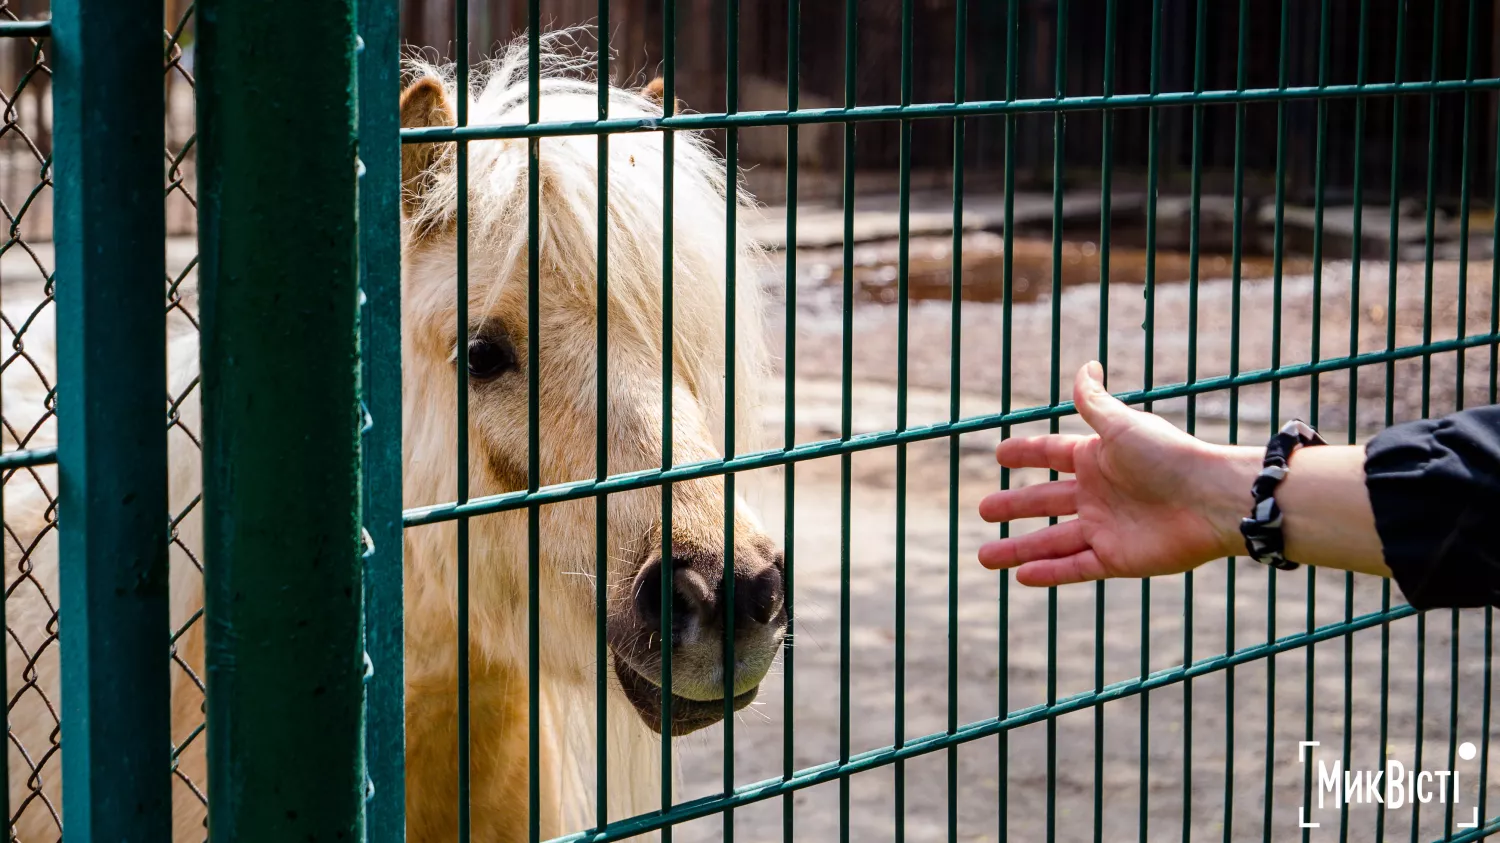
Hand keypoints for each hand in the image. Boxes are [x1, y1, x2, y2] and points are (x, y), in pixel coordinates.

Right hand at [977, 362, 1257, 586]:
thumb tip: (1086, 367)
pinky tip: (1021, 576)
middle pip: (1044, 500)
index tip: (1000, 455)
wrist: (1212, 500)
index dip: (1025, 453)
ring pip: (1051, 541)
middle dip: (1013, 505)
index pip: (1051, 454)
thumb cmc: (1170, 456)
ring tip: (984, 557)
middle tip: (983, 509)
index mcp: (1097, 458)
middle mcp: (1098, 493)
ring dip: (1018, 549)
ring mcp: (1105, 528)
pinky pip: (1074, 566)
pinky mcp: (1116, 559)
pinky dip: (1048, 572)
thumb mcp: (1122, 425)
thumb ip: (1094, 402)